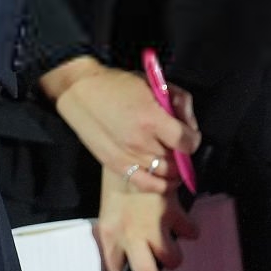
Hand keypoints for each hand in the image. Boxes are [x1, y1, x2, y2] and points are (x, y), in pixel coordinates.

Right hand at [43, 58, 198, 196]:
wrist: (78, 90)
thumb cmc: (116, 84)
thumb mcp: (153, 84)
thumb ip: (179, 102)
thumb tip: (190, 125)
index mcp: (151, 119)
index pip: (188, 143)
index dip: (192, 138)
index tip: (187, 134)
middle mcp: (141, 142)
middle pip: (177, 159)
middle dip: (180, 152)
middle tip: (173, 142)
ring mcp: (127, 156)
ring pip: (164, 173)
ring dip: (171, 167)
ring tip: (168, 157)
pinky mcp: (115, 165)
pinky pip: (145, 184)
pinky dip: (159, 186)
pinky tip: (165, 179)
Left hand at [95, 170, 199, 270]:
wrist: (129, 151)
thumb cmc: (117, 180)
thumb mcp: (110, 208)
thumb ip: (118, 232)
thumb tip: (127, 254)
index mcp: (109, 233)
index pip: (114, 270)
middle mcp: (130, 235)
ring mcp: (154, 226)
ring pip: (174, 258)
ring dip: (175, 254)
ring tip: (171, 241)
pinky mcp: (174, 212)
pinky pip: (191, 232)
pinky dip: (190, 229)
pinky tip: (183, 220)